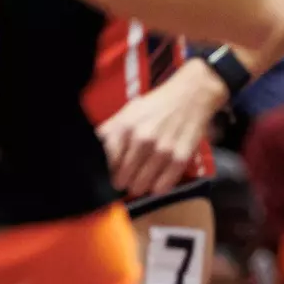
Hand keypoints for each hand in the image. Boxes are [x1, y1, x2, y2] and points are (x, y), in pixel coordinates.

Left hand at [99, 60, 228, 197]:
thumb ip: (109, 131)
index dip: (109, 171)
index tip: (113, 172)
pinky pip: (162, 188)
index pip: (107, 163)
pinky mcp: (180, 158)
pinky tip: (159, 178)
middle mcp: (142, 140)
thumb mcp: (127, 112)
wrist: (191, 95)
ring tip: (144, 177)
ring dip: (141, 185)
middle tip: (129, 176)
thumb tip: (91, 150)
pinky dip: (158, 187)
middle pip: (122, 179)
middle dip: (124, 180)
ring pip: (141, 187)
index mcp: (125, 127)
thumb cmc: (157, 104)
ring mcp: (162, 150)